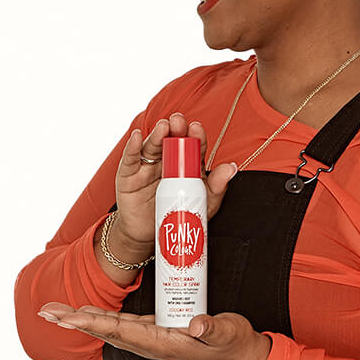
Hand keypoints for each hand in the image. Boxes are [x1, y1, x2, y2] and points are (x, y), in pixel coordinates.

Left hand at [38, 303, 272, 359]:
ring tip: (56, 311)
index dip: (93, 322)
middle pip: (106, 330)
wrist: (241, 357)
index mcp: (162, 343)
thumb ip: (212, 328)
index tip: (68, 316)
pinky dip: (101, 317)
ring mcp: (153, 337)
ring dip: (82, 318)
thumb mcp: (227, 333)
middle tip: (45, 311)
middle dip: (75, 320)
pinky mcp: (157, 330)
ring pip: (110, 327)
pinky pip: (122, 324)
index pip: (121, 331)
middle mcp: (151, 342)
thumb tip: (196, 323)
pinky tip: (88, 311)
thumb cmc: (234, 344)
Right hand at [115, 112, 236, 250]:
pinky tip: (137, 136)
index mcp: (186, 165)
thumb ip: (217, 187)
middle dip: (176, 130)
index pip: (192, 147)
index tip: (197, 129)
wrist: (151, 237)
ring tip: (163, 126)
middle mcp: (166, 161)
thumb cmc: (178, 216)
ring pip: (152, 146)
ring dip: (157, 134)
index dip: (194, 137)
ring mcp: (147, 166)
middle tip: (180, 122)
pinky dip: (133, 146)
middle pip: (171, 141)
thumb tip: (231, 168)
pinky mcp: (128, 175)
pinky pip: (130, 158)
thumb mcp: (203, 204)